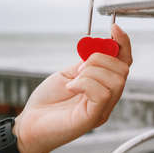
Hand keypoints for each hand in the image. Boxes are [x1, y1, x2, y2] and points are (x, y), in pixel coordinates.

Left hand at [0, 24, 131, 152]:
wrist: (30, 124)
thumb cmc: (47, 103)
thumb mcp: (67, 75)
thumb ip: (86, 64)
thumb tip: (99, 48)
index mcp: (102, 86)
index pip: (123, 63)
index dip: (123, 44)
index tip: (115, 28)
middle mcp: (107, 99)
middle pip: (122, 70)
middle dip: (100, 59)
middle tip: (79, 67)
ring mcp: (102, 109)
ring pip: (116, 80)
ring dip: (92, 72)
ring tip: (75, 78)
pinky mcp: (93, 118)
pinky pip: (102, 94)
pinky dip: (85, 84)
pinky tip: (71, 87)